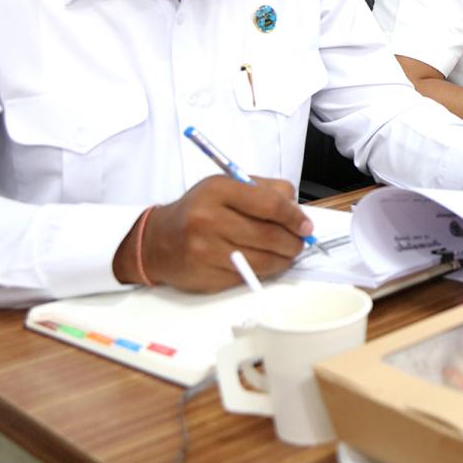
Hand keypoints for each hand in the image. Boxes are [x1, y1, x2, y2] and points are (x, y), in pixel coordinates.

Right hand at [114, 176, 312, 291]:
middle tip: (300, 242)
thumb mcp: (226, 186)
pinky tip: (266, 264)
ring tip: (287, 253)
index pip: (270, 204)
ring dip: (283, 259)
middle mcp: (209, 220)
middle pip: (269, 235)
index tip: (306, 225)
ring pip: (262, 260)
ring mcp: (206, 251)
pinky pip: (248, 277)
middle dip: (293, 242)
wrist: (156, 241)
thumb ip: (264, 190)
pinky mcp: (206, 277)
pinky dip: (264, 272)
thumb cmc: (198, 210)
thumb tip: (297, 210)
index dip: (294, 217)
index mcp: (217, 190)